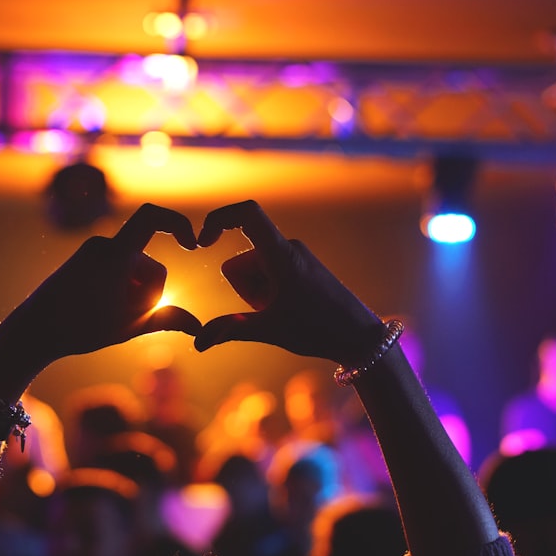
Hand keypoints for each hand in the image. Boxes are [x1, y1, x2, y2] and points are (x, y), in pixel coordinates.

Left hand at [0, 204, 200, 397]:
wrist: (33, 330)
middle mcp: (103, 245)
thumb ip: (166, 319)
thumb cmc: (79, 327)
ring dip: (133, 293)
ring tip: (111, 318)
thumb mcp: (128, 325)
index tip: (192, 244)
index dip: (178, 224)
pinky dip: (120, 289)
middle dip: (149, 292)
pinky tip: (105, 311)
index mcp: (116, 254)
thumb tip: (199, 327)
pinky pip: (117, 270)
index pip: (152, 218)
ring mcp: (92, 252)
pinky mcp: (84, 261)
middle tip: (129, 320)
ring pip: (133, 270)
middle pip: (148, 265)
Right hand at [194, 200, 381, 365]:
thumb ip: (230, 330)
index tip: (202, 241)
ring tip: (282, 312)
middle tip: (270, 311)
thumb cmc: (318, 330)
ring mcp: (294, 257)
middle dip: (244, 288)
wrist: (358, 336)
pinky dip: (268, 293)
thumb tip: (197, 342)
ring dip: (257, 293)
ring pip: (254, 270)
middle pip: (241, 260)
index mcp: (281, 254)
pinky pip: (268, 275)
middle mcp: (287, 248)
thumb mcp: (269, 331)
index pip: (247, 214)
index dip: (219, 218)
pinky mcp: (300, 267)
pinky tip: (287, 310)